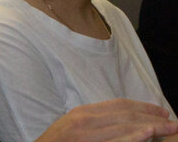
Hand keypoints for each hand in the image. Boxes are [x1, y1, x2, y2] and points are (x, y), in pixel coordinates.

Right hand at [35, 99, 177, 141]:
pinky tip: (147, 134)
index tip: (162, 112)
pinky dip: (132, 136)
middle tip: (174, 123)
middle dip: (152, 117)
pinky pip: (114, 140)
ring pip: (123, 126)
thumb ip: (96, 123)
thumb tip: (123, 122)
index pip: (119, 105)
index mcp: (83, 112)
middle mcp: (84, 119)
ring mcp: (85, 134)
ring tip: (169, 128)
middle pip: (125, 114)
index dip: (143, 107)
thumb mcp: (75, 128)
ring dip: (150, 127)